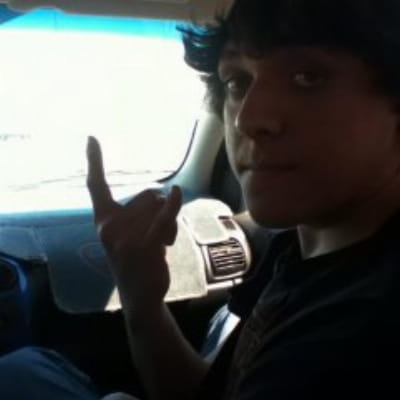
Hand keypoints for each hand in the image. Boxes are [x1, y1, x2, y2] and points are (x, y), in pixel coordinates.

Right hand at [86, 136, 181, 315]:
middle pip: (147, 194)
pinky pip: (164, 216)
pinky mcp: (144, 245)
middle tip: (155, 234)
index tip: (91, 138)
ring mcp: (125, 237)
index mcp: (103, 221)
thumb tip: (167, 194)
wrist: (140, 295)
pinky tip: (177, 194)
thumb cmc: (137, 260)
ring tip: (161, 243)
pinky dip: (173, 204)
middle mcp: (109, 226)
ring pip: (160, 206)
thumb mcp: (130, 235)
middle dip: (159, 209)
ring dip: (169, 221)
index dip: (94, 161)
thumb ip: (140, 213)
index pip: (96, 186)